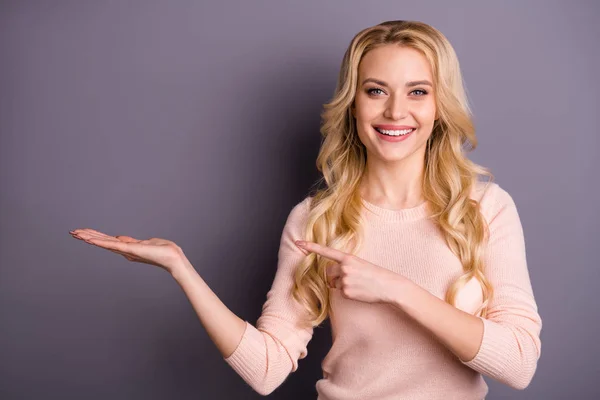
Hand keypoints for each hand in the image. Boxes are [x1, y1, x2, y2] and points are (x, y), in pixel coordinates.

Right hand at [70, 228, 184, 273]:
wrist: (172, 258)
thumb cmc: (163, 251)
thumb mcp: (144, 242)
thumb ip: (131, 241)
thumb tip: (120, 237)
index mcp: (126, 248)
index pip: (107, 240)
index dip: (95, 236)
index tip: (83, 232)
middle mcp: (123, 250)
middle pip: (102, 241)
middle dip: (87, 236)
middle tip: (72, 232)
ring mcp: (125, 250)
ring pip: (103, 242)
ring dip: (89, 237)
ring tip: (75, 233)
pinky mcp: (128, 249)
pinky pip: (111, 244)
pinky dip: (99, 241)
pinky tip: (88, 239)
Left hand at [295, 240, 404, 303]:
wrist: (389, 286)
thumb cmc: (376, 274)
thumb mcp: (360, 264)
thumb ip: (345, 266)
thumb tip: (332, 276)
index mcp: (348, 258)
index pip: (326, 251)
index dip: (310, 247)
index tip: (298, 243)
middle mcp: (344, 267)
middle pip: (328, 272)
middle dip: (334, 277)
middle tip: (350, 279)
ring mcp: (344, 280)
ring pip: (335, 284)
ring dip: (343, 285)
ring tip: (358, 285)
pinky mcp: (346, 292)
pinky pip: (340, 293)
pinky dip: (348, 293)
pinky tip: (360, 291)